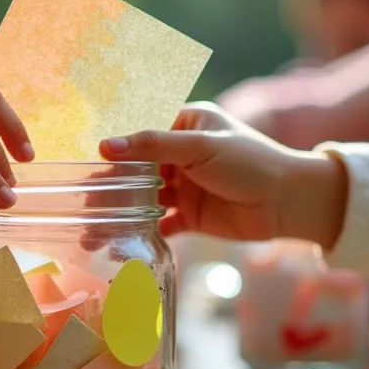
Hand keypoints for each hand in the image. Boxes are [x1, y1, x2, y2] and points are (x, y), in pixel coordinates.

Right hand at [97, 102, 348, 247]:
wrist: (291, 203)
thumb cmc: (251, 162)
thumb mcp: (199, 147)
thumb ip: (152, 146)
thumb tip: (105, 145)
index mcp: (183, 124)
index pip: (138, 132)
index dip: (110, 147)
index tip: (77, 162)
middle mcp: (180, 154)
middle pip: (135, 169)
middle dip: (108, 188)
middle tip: (79, 204)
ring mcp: (185, 186)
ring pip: (142, 199)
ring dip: (119, 214)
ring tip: (91, 231)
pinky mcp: (191, 216)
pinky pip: (159, 224)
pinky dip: (142, 233)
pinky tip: (119, 245)